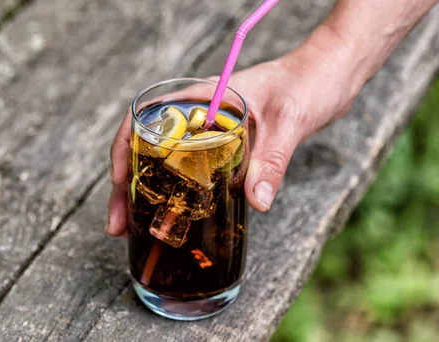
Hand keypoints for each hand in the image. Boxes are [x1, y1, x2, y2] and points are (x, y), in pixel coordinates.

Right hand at [106, 50, 355, 236]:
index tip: (119, 181)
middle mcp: (198, 114)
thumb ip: (272, 159)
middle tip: (117, 223)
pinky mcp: (226, 145)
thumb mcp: (290, 120)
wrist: (331, 75)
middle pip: (148, 148)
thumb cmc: (309, 83)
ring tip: (133, 225)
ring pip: (166, 161)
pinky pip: (191, 168)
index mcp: (202, 97)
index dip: (124, 150)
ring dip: (147, 192)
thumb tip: (256, 202)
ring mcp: (210, 130)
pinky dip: (175, 191)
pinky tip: (173, 213)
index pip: (146, 118)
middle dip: (128, 185)